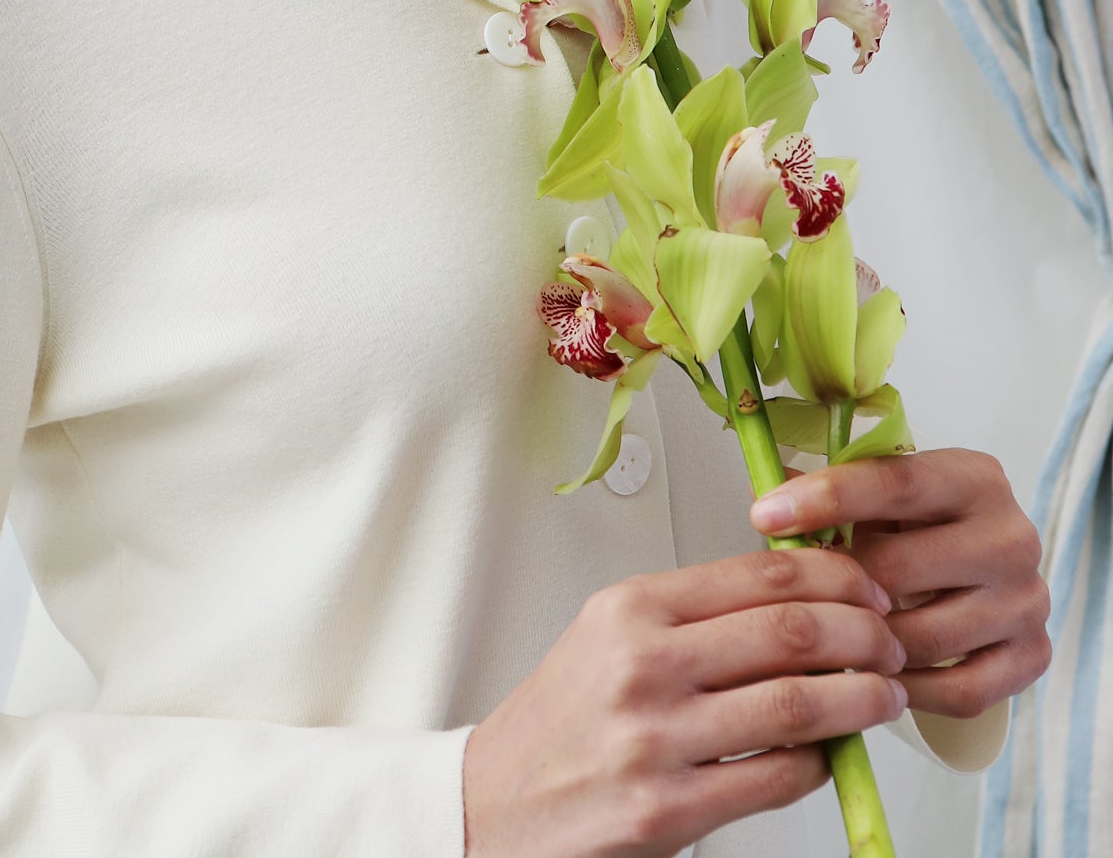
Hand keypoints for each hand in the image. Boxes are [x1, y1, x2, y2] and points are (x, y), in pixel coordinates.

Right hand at [461, 546, 907, 857]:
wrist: (495, 804)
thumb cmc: (563, 720)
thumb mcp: (610, 636)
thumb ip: (694, 615)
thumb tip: (800, 597)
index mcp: (631, 608)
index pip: (760, 574)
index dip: (834, 578)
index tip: (868, 588)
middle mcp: (643, 665)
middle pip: (790, 632)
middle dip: (864, 635)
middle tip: (890, 644)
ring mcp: (656, 740)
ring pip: (796, 705)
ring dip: (861, 700)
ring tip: (884, 697)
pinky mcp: (667, 811)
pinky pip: (776, 779)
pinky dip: (820, 765)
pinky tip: (828, 754)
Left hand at [748, 448, 1052, 719]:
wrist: (981, 572)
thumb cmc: (913, 526)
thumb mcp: (877, 497)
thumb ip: (823, 492)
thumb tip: (760, 490)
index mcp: (972, 477)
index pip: (893, 482)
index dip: (825, 498)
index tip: (763, 515)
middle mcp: (1011, 535)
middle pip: (901, 568)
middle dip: (840, 585)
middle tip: (800, 597)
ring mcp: (1028, 599)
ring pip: (924, 637)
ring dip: (868, 643)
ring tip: (832, 637)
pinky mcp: (1033, 655)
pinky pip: (958, 691)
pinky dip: (908, 691)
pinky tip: (875, 674)